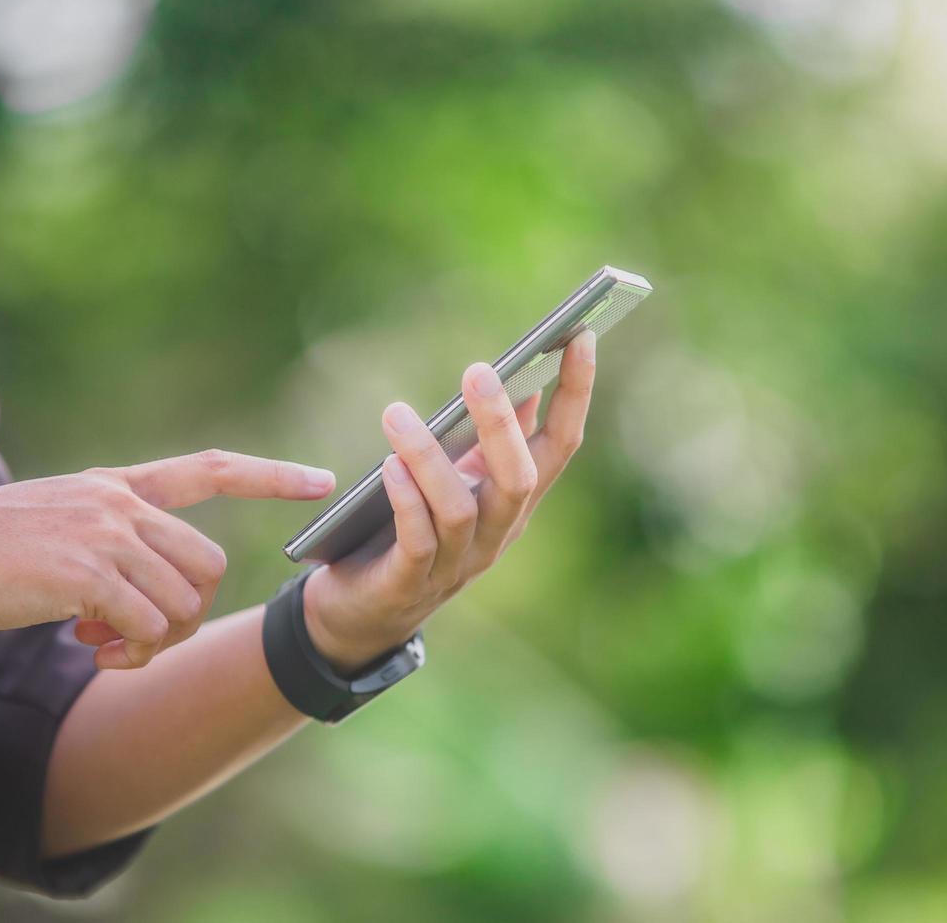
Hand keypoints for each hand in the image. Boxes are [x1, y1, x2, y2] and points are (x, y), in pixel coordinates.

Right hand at [0, 450, 334, 667]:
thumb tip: (151, 601)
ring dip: (154, 640)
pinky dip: (129, 652)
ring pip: (185, 600)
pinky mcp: (89, 575)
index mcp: (116, 486)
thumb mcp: (57, 521)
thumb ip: (110, 540)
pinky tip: (86, 650)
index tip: (320, 480)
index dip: (270, 476)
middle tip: (133, 639)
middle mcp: (120, 503)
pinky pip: (150, 626)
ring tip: (102, 646)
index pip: (210, 468)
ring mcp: (107, 534)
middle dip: (185, 613)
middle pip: (208, 565)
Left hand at [302, 330, 596, 672]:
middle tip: (477, 370)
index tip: (582, 336)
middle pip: (518, 479)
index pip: (562, 444)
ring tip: (396, 415)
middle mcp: (498, 533)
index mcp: (516, 501)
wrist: (364, 610)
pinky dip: (405, 502)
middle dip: (500, 424)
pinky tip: (387, 468)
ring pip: (460, 510)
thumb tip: (524, 380)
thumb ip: (490, 440)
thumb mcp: (458, 479)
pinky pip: (417, 542)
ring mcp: (458, 563)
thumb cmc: (414, 529)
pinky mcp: (410, 583)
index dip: (577, 393)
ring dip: (428, 459)